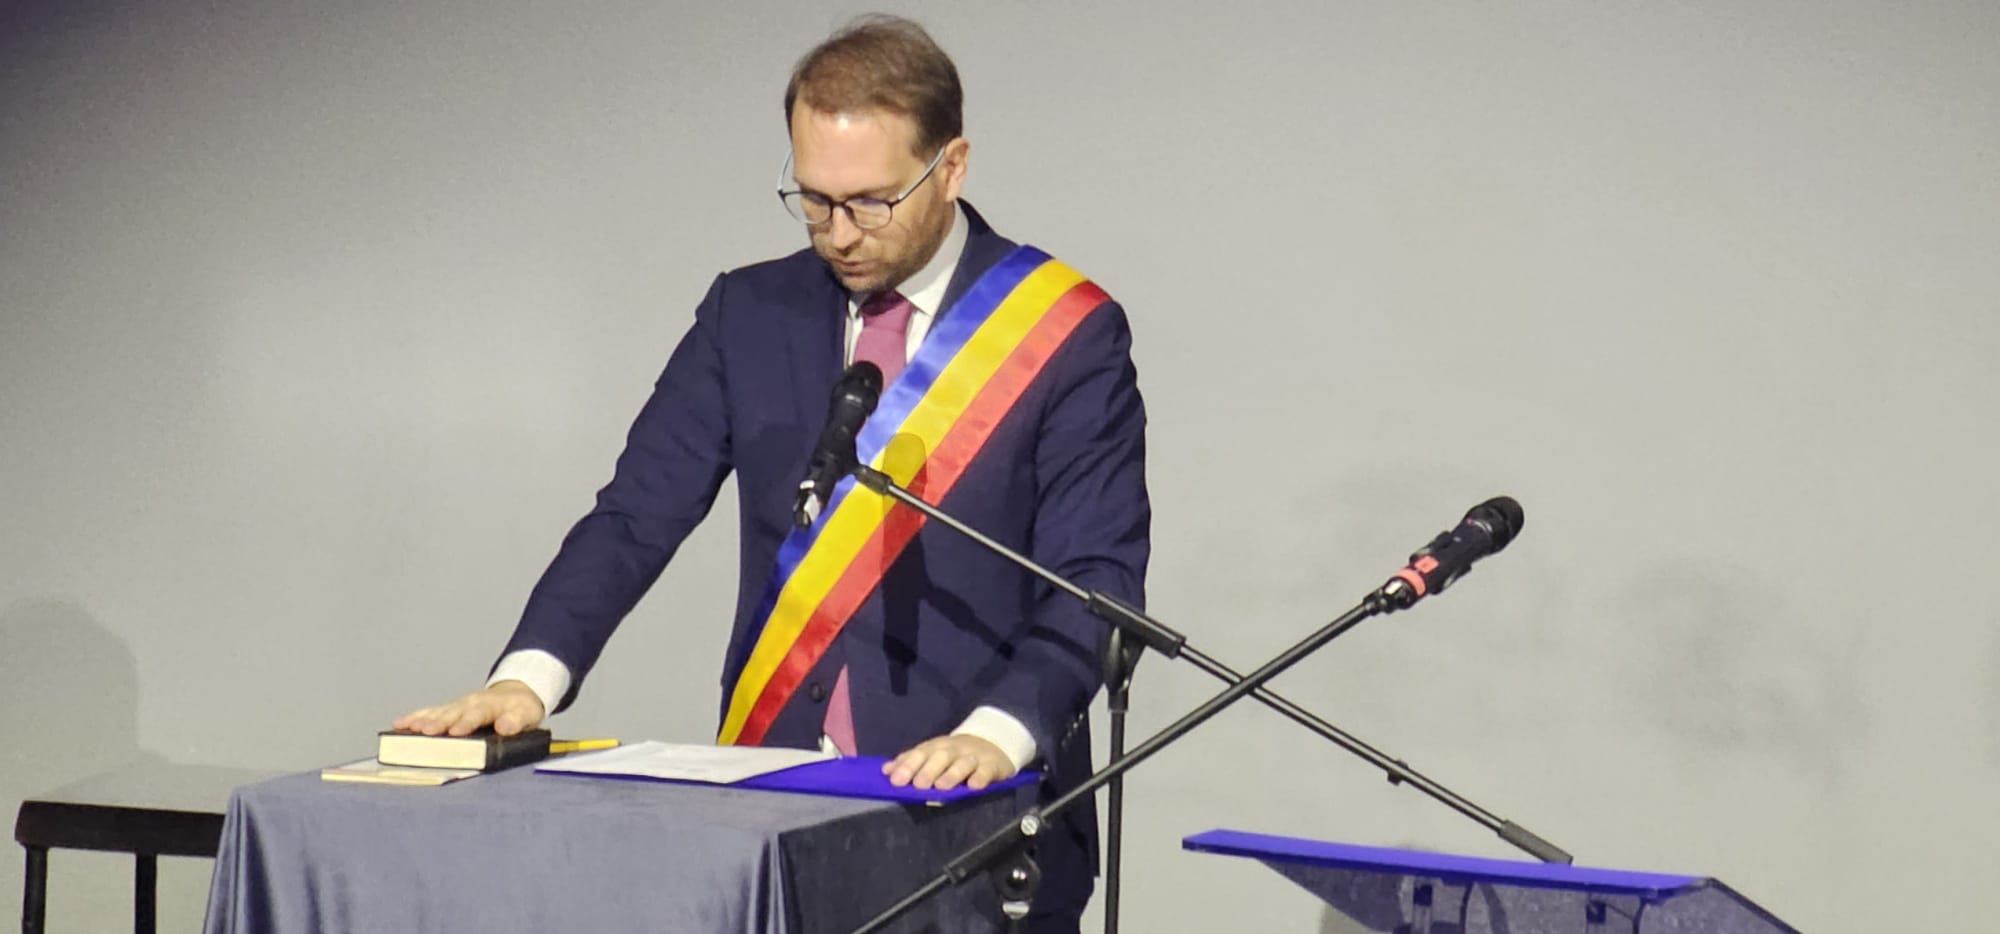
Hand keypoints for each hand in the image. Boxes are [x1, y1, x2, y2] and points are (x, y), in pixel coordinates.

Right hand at [392, 681, 545, 736]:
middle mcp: (470, 703)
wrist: (515, 693)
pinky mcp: (448, 710)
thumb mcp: (527, 714)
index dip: (467, 722)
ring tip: (408, 729)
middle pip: (453, 713)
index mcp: (491, 705)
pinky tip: (400, 724)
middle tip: (427, 732)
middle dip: (440, 723)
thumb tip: (505, 727)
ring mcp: (457, 706)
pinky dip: (414, 718)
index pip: (478, 714)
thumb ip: (516, 722)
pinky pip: (429, 713)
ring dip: (423, 721)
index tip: (457, 731)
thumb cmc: (520, 709)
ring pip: (438, 712)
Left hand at [883, 734, 1015, 790]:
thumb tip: (886, 771)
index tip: (896, 780)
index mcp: (937, 747)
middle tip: (919, 785)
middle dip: (928, 769)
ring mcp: (974, 757)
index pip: (920, 753)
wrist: (994, 744)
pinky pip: (986, 771)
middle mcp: (954, 750)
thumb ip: (911, 762)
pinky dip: (980, 778)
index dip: (908, 766)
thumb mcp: (933, 754)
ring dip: (952, 774)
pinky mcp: (992, 766)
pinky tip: (974, 786)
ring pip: (963, 763)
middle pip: (941, 756)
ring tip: (942, 786)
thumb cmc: (955, 756)